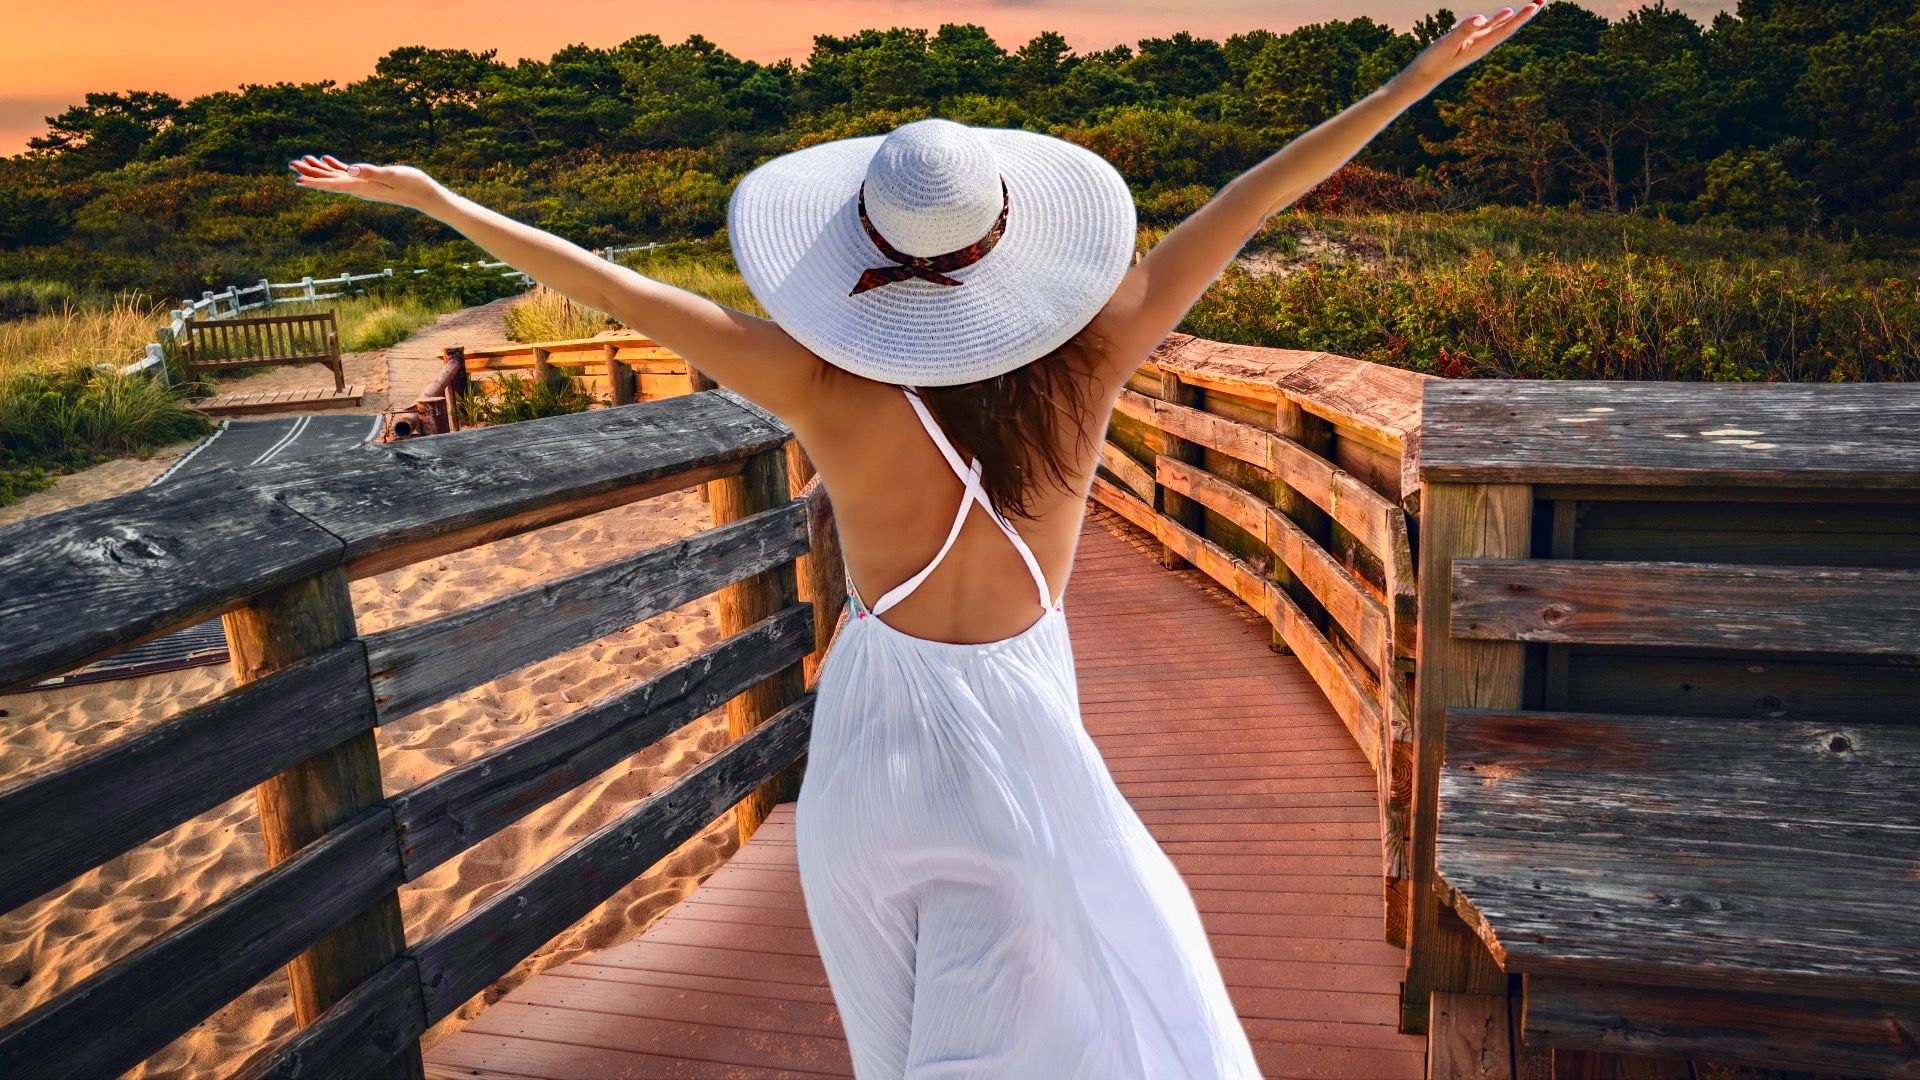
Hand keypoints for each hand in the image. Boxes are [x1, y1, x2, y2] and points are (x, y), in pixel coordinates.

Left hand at [288, 155, 443, 209]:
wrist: (426, 195)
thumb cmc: (412, 184)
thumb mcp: (392, 175)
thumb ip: (371, 172)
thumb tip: (350, 169)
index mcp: (362, 187)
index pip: (334, 184)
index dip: (315, 181)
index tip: (298, 180)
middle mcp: (359, 188)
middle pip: (329, 181)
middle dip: (310, 173)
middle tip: (291, 165)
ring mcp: (364, 185)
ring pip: (335, 177)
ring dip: (319, 169)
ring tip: (302, 161)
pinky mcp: (370, 181)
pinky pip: (346, 174)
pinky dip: (335, 167)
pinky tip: (327, 160)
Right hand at [1397, 1, 1543, 91]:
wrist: (1424, 77)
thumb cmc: (1433, 62)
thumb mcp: (1447, 43)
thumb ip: (1464, 30)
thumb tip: (1480, 18)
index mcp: (1481, 45)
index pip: (1506, 29)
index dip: (1521, 17)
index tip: (1536, 5)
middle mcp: (1483, 44)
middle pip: (1509, 27)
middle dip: (1526, 14)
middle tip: (1542, 1)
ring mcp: (1476, 42)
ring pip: (1501, 26)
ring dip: (1516, 16)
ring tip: (1532, 5)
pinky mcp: (1468, 41)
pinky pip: (1488, 27)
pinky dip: (1499, 18)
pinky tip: (1505, 13)